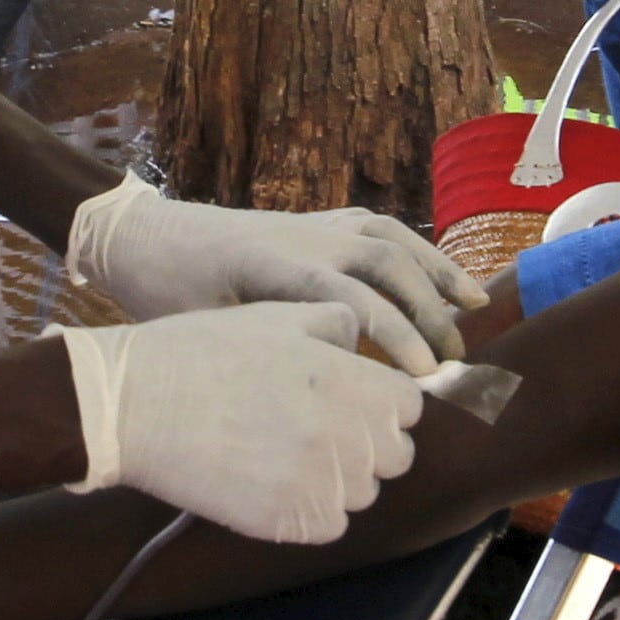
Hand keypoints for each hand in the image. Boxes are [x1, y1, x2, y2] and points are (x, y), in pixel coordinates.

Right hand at [59, 301, 425, 541]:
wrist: (135, 403)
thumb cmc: (202, 353)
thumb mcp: (278, 317)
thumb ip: (338, 325)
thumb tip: (365, 347)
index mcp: (352, 382)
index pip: (410, 407)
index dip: (383, 403)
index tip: (353, 403)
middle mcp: (346, 435)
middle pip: (395, 455)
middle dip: (367, 444)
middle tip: (319, 430)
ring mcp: (320, 484)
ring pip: (363, 494)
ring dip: (339, 480)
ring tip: (289, 455)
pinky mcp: (289, 522)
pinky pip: (330, 526)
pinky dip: (311, 512)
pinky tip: (274, 484)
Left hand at [65, 175, 486, 372]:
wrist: (143, 237)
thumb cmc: (167, 292)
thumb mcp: (206, 330)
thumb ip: (264, 351)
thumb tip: (315, 397)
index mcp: (279, 266)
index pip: (356, 300)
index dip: (396, 338)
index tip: (424, 377)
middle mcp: (306, 237)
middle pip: (387, 266)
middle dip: (428, 312)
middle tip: (454, 361)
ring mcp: (314, 225)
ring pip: (391, 239)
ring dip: (436, 271)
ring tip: (475, 306)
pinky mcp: (315, 222)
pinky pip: (378, 228)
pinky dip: (416, 249)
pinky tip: (440, 274)